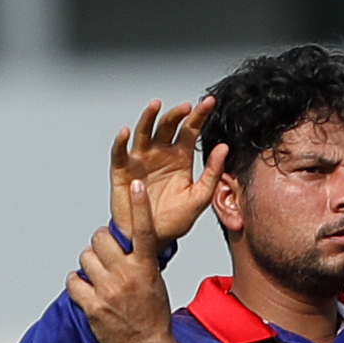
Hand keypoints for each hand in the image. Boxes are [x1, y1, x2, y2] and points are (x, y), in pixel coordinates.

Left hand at [70, 180, 176, 342]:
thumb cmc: (152, 315)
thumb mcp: (154, 282)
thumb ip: (139, 261)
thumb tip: (123, 244)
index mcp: (145, 267)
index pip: (143, 231)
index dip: (139, 206)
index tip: (136, 185)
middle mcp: (127, 275)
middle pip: (100, 239)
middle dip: (99, 245)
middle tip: (105, 258)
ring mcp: (108, 291)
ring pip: (84, 259)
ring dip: (88, 266)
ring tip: (99, 280)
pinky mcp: (92, 306)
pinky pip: (73, 282)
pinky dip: (77, 285)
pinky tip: (87, 292)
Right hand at [110, 97, 229, 242]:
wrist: (153, 239)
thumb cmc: (175, 219)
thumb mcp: (200, 197)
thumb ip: (213, 173)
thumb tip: (223, 148)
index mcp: (180, 158)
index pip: (190, 131)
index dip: (198, 116)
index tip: (209, 103)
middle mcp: (160, 154)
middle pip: (167, 127)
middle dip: (176, 115)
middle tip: (186, 107)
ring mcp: (141, 160)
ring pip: (144, 133)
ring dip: (149, 118)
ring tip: (157, 105)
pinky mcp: (123, 171)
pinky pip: (120, 153)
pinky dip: (121, 142)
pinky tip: (127, 132)